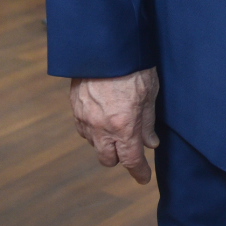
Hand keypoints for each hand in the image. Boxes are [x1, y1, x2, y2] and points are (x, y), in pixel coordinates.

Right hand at [70, 69, 159, 184]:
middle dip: (120, 158)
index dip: (139, 172)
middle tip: (131, 148)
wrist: (105, 46)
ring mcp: (85, 119)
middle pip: (108, 159)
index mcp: (124, 126)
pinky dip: (93, 131)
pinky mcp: (74, 108)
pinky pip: (83, 130)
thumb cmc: (133, 67)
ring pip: (94, 145)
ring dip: (105, 143)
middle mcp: (101, 128)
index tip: (144, 179)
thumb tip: (150, 143)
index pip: (131, 160)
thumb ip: (148, 122)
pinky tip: (102, 118)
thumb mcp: (149, 94)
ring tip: (116, 128)